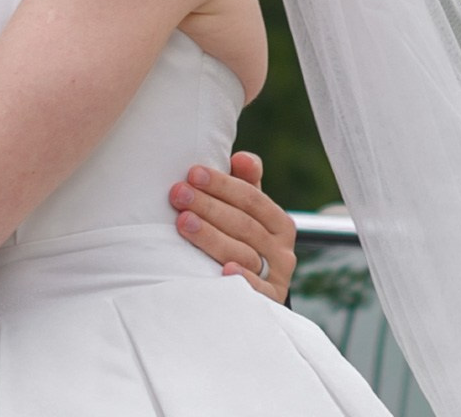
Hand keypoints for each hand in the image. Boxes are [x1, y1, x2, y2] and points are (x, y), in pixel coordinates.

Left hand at [169, 151, 297, 302]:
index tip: (193, 173)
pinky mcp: (267, 302)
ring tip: (184, 222)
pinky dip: (242, 279)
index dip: (222, 184)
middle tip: (178, 193)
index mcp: (279, 223)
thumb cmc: (240, 241)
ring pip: (244, 253)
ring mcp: (276, 277)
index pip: (252, 198)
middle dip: (208, 206)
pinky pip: (257, 290)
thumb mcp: (246, 213)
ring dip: (212, 237)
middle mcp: (282, 250)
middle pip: (244, 224)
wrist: (253, 293)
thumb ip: (246, 183)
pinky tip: (222, 270)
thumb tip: (242, 158)